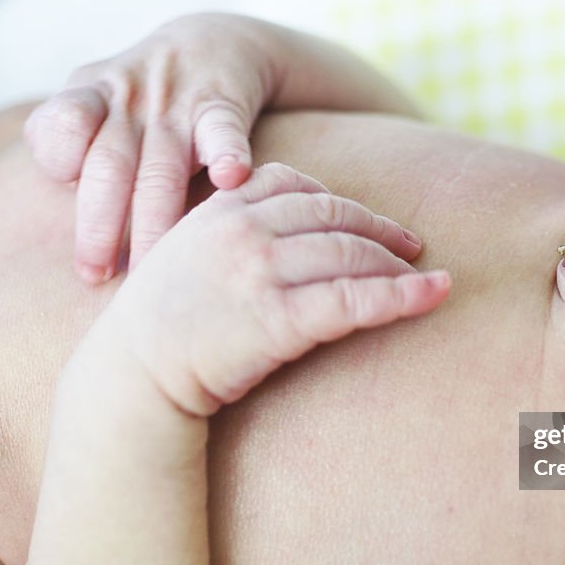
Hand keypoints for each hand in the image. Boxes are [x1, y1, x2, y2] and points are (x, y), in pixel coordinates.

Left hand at [25, 14, 279, 282]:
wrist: (213, 44)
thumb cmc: (141, 100)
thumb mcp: (91, 105)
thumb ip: (66, 153)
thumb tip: (69, 231)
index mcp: (89, 98)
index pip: (63, 126)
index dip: (61, 164)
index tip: (68, 207)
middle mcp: (129, 100)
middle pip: (109, 166)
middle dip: (100, 226)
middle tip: (96, 276)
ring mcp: (177, 104)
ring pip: (162, 170)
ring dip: (155, 223)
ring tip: (149, 271)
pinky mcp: (222, 107)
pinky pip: (222, 132)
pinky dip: (228, 154)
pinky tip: (231, 179)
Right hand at [95, 163, 449, 416]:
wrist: (131, 378)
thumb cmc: (161, 326)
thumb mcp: (185, 257)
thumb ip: (228, 233)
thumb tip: (282, 235)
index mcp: (221, 210)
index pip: (295, 185)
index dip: (341, 203)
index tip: (368, 222)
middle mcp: (243, 231)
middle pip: (333, 215)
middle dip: (380, 230)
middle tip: (413, 248)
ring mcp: (259, 272)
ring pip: (350, 254)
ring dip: (398, 266)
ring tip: (431, 278)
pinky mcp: (276, 319)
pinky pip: (353, 299)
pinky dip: (401, 297)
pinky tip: (432, 296)